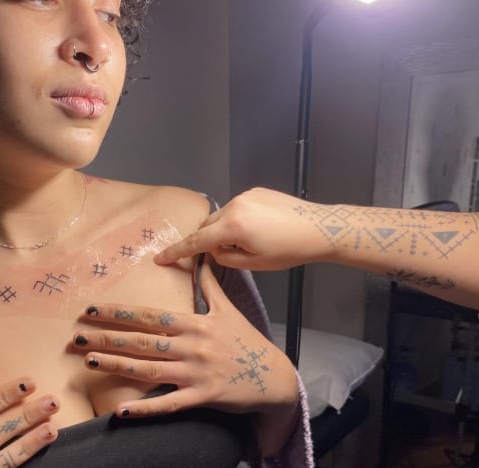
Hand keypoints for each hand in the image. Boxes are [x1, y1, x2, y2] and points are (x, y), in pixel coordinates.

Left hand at [72, 263, 298, 419]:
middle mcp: (192, 345)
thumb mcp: (228, 309)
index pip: (149, 315)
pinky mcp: (202, 397)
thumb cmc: (247, 342)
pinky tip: (119, 410)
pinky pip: (168, 404)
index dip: (118, 313)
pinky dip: (144, 408)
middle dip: (107, 338)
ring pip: (148, 369)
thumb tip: (201, 255)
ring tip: (88, 361)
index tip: (92, 310)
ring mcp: (196, 373)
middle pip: (142, 341)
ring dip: (116, 366)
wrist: (273, 377)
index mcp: (195, 323)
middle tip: (76, 337)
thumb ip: (209, 284)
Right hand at [154, 188, 329, 269]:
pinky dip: (238, 220)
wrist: (319, 228)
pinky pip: (236, 208)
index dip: (176, 252)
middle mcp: (234, 206)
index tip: (159, 258)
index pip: (196, 242)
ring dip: (225, 230)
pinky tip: (259, 229)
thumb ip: (225, 258)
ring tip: (252, 242)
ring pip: (221, 217)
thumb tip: (213, 250)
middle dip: (209, 241)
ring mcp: (245, 196)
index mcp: (233, 227)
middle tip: (229, 255)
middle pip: (206, 226)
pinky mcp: (255, 191)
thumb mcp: (254, 264)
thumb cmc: (289, 250)